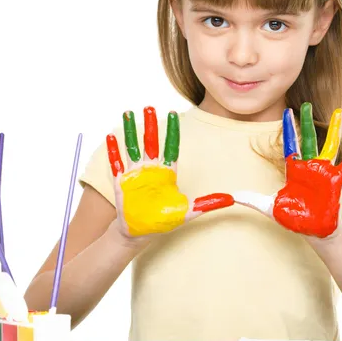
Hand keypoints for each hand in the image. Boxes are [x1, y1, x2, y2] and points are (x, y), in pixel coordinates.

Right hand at [107, 106, 233, 237]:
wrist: (140, 233)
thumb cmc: (162, 220)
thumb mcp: (188, 212)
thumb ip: (207, 203)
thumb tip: (230, 200)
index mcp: (167, 172)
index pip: (171, 147)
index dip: (172, 131)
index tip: (173, 113)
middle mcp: (151, 169)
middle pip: (151, 142)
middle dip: (151, 125)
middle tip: (149, 106)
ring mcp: (135, 173)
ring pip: (133, 147)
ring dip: (131, 131)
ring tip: (128, 113)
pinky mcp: (122, 181)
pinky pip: (117, 162)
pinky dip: (114, 150)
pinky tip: (111, 137)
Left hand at [233, 102, 341, 238]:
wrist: (313, 232)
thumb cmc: (294, 219)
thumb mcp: (269, 208)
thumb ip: (252, 200)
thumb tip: (233, 196)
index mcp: (293, 170)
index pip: (289, 144)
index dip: (288, 128)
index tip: (287, 111)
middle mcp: (309, 167)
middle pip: (307, 139)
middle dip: (306, 121)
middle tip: (306, 104)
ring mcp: (323, 172)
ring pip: (329, 145)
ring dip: (334, 129)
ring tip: (340, 111)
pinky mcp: (335, 181)